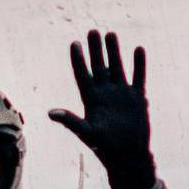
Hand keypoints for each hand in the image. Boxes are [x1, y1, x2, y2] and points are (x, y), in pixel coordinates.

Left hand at [47, 29, 156, 188]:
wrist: (129, 157)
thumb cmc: (105, 148)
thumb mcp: (87, 133)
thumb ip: (70, 121)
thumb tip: (50, 113)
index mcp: (91, 100)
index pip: (83, 75)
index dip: (78, 60)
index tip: (74, 43)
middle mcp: (105, 94)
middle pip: (99, 67)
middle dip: (96, 50)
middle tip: (92, 31)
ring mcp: (122, 95)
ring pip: (117, 68)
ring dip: (114, 52)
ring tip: (110, 34)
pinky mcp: (137, 99)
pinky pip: (138, 77)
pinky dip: (139, 64)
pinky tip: (138, 49)